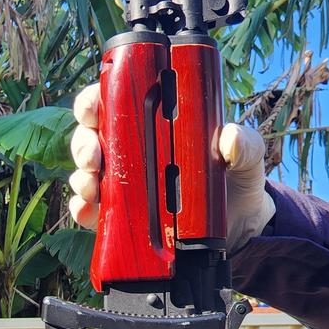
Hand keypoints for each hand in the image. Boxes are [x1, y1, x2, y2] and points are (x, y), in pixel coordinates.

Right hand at [69, 84, 275, 252]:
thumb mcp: (247, 156)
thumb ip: (244, 144)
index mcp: (155, 125)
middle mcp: (133, 153)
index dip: (95, 100)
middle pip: (91, 138)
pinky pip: (93, 213)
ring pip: (86, 174)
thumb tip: (229, 139)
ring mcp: (126, 187)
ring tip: (92, 186)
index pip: (115, 103)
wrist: (239, 228)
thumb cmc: (236, 180)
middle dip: (82, 143)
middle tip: (92, 156)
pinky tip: (88, 212)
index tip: (94, 108)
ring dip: (81, 178)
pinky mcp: (123, 219)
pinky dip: (83, 212)